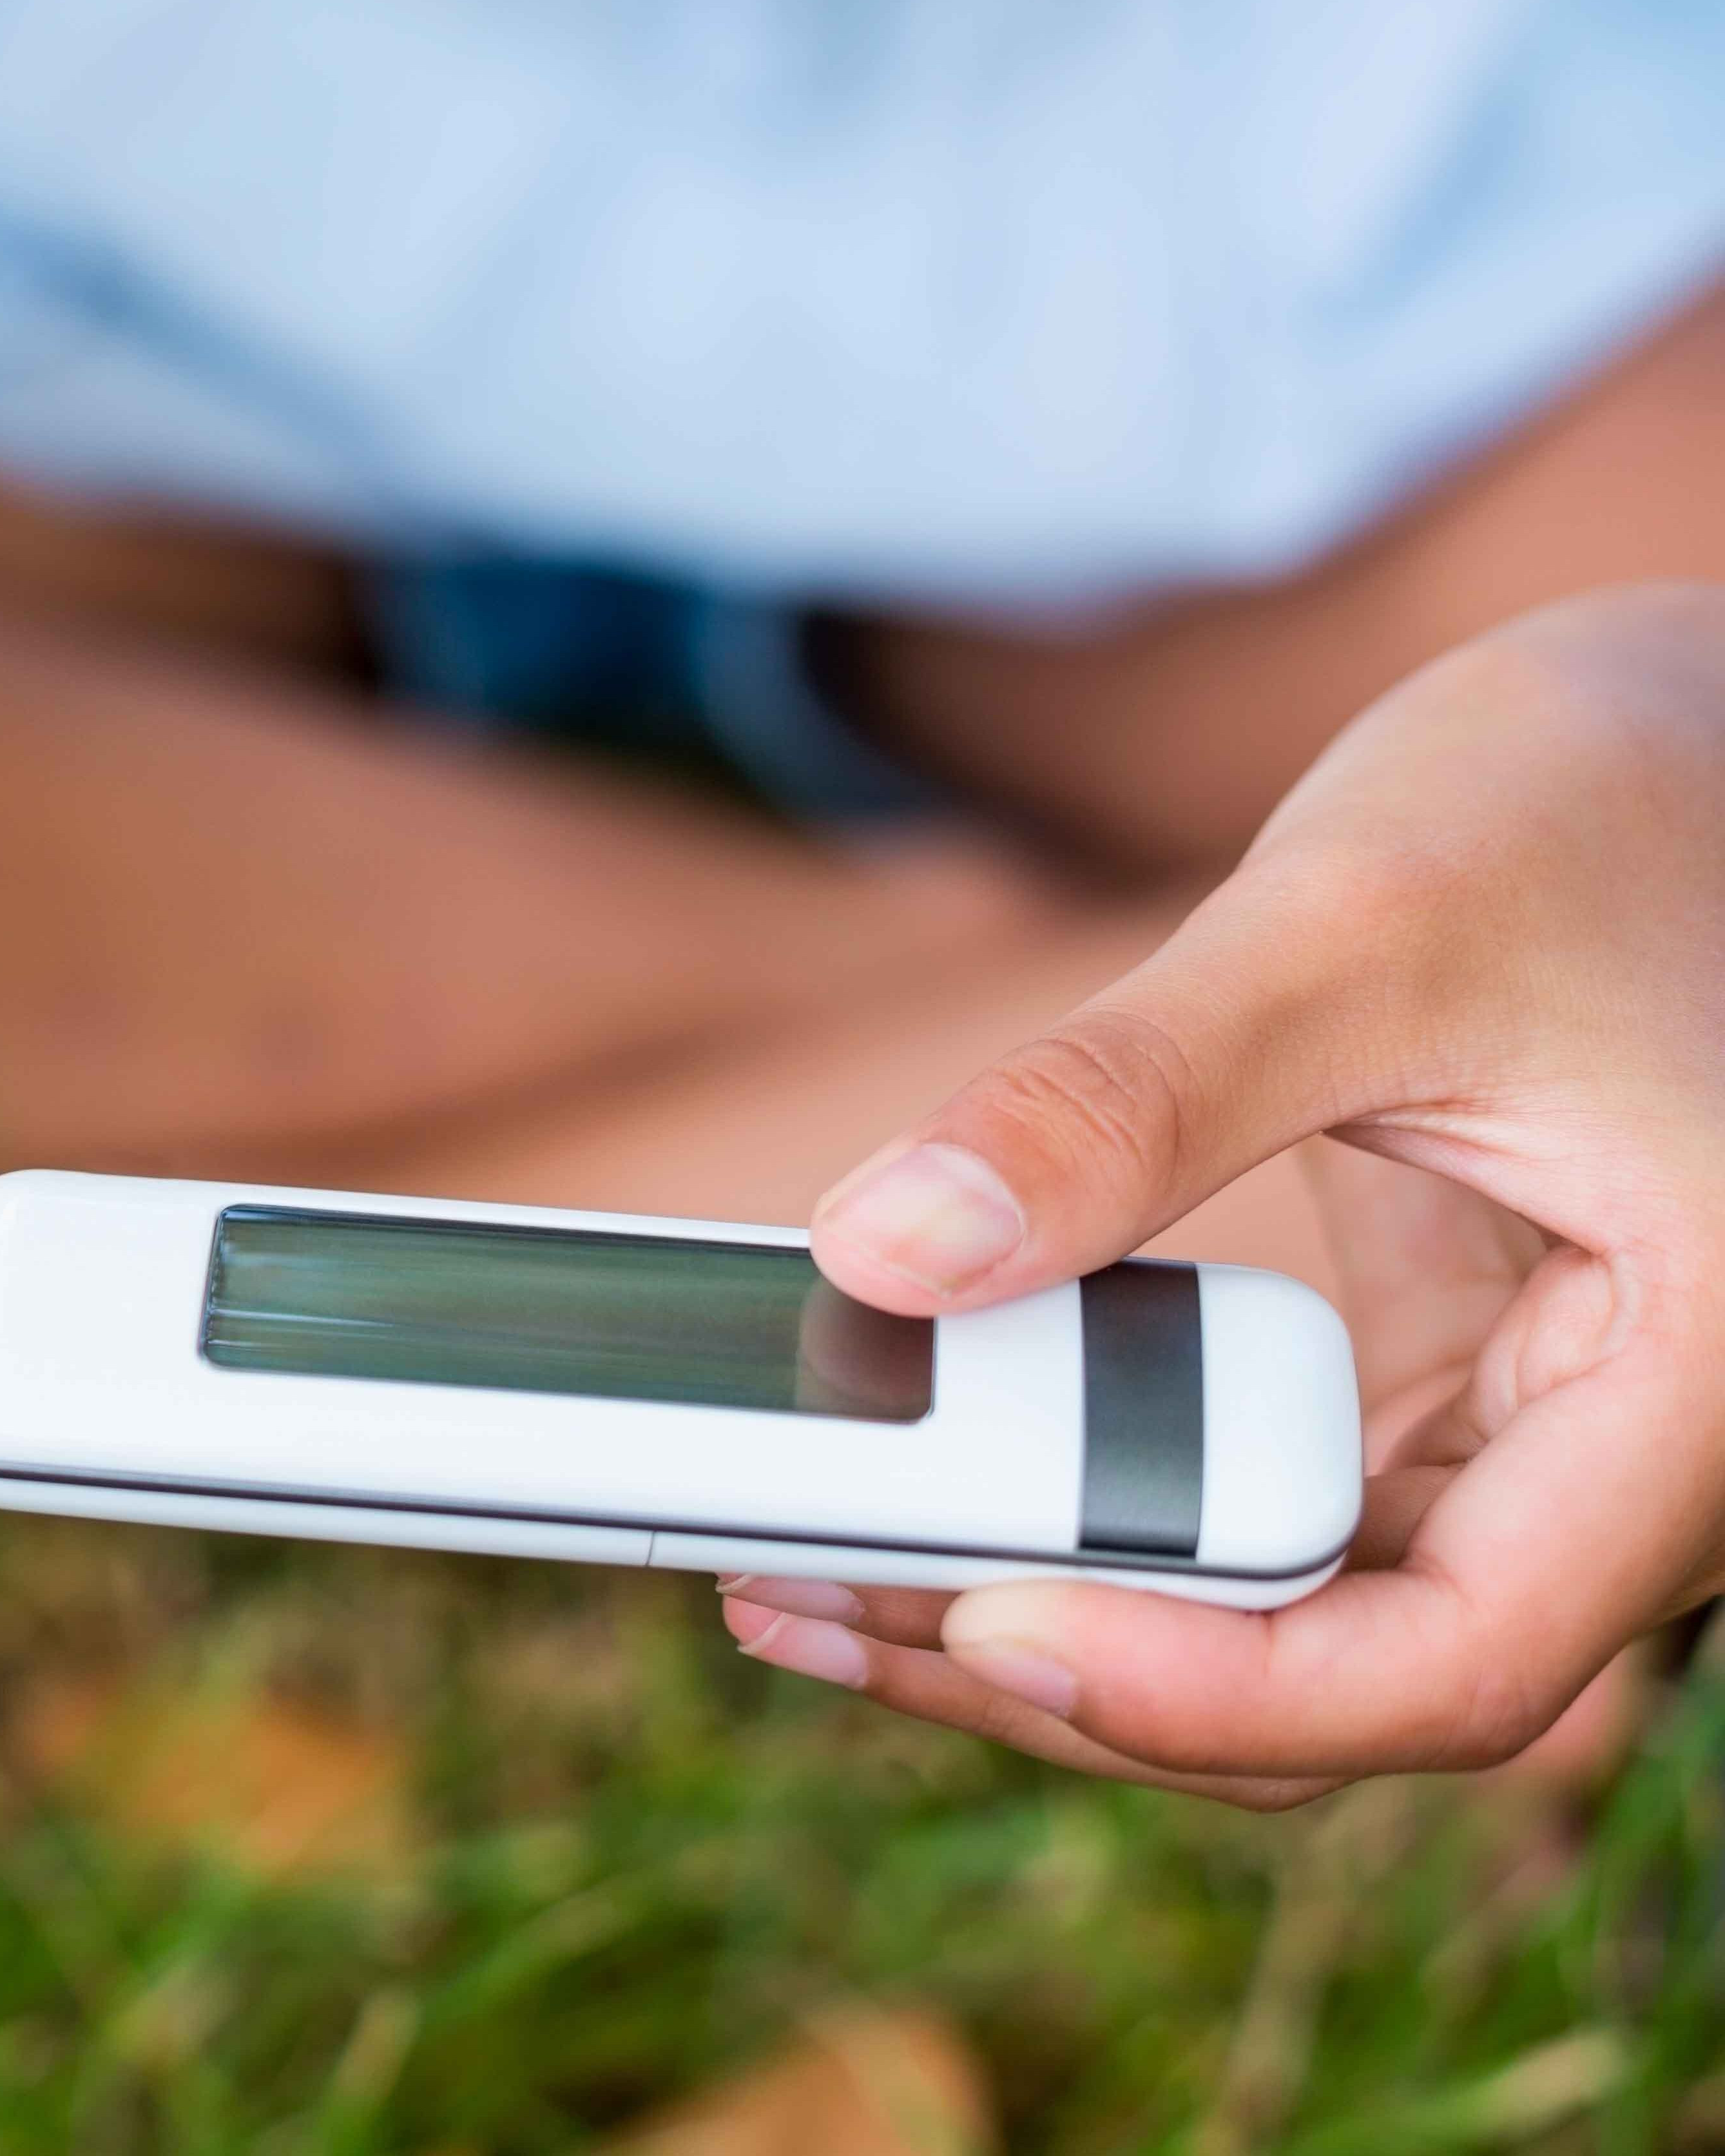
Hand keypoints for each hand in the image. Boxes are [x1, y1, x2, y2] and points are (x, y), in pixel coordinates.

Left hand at [721, 583, 1724, 1802]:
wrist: (1682, 740)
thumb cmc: (1592, 798)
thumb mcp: (1358, 918)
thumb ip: (1127, 1098)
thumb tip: (887, 1254)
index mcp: (1709, 1388)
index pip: (1460, 1662)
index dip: (1214, 1690)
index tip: (984, 1626)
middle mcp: (1644, 1460)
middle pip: (1344, 1682)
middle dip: (1065, 1673)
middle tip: (796, 1599)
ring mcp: (1538, 1443)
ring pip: (1293, 1624)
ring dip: (1053, 1610)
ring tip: (797, 1565)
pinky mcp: (1444, 1395)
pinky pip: (1271, 1513)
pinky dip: (1100, 1514)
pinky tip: (921, 1475)